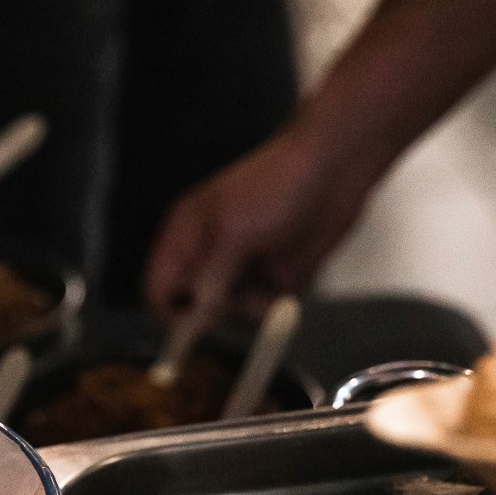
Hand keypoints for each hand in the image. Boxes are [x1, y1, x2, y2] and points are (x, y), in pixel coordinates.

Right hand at [143, 127, 373, 318]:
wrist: (335, 168)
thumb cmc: (278, 182)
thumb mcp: (233, 231)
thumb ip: (208, 278)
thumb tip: (195, 317)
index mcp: (186, 235)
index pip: (160, 288)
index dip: (171, 312)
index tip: (194, 326)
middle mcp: (210, 254)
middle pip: (195, 307)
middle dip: (216, 312)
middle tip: (237, 296)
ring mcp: (241, 266)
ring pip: (231, 312)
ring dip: (248, 308)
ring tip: (267, 282)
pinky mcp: (272, 275)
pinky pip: (262, 307)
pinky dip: (272, 304)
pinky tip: (284, 280)